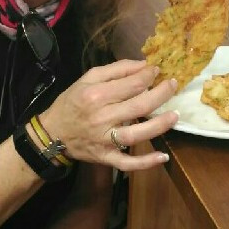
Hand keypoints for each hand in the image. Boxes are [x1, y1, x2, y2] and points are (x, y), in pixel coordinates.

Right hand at [40, 60, 178, 170]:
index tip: (158, 70)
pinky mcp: (106, 158)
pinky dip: (146, 163)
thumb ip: (116, 70)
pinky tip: (163, 156)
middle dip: (161, 94)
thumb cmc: (72, 101)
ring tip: (175, 115)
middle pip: (139, 107)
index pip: (131, 85)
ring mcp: (104, 140)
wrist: (53, 133)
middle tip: (173, 85)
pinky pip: (128, 163)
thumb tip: (143, 64)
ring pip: (137, 134)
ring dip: (160, 125)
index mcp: (96, 95)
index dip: (148, 76)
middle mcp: (102, 118)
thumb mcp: (88, 78)